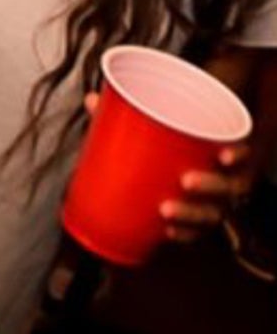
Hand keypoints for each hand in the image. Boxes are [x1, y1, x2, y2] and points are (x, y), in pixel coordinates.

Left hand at [80, 92, 252, 244]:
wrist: (167, 169)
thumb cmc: (165, 145)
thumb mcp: (151, 127)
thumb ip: (126, 113)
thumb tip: (93, 100)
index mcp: (218, 154)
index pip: (240, 154)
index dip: (238, 154)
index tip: (224, 155)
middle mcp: (222, 182)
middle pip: (228, 188)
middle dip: (211, 185)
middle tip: (185, 180)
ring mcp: (212, 204)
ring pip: (211, 213)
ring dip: (191, 214)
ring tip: (166, 210)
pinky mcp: (196, 222)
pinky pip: (195, 233)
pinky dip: (182, 234)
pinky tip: (166, 232)